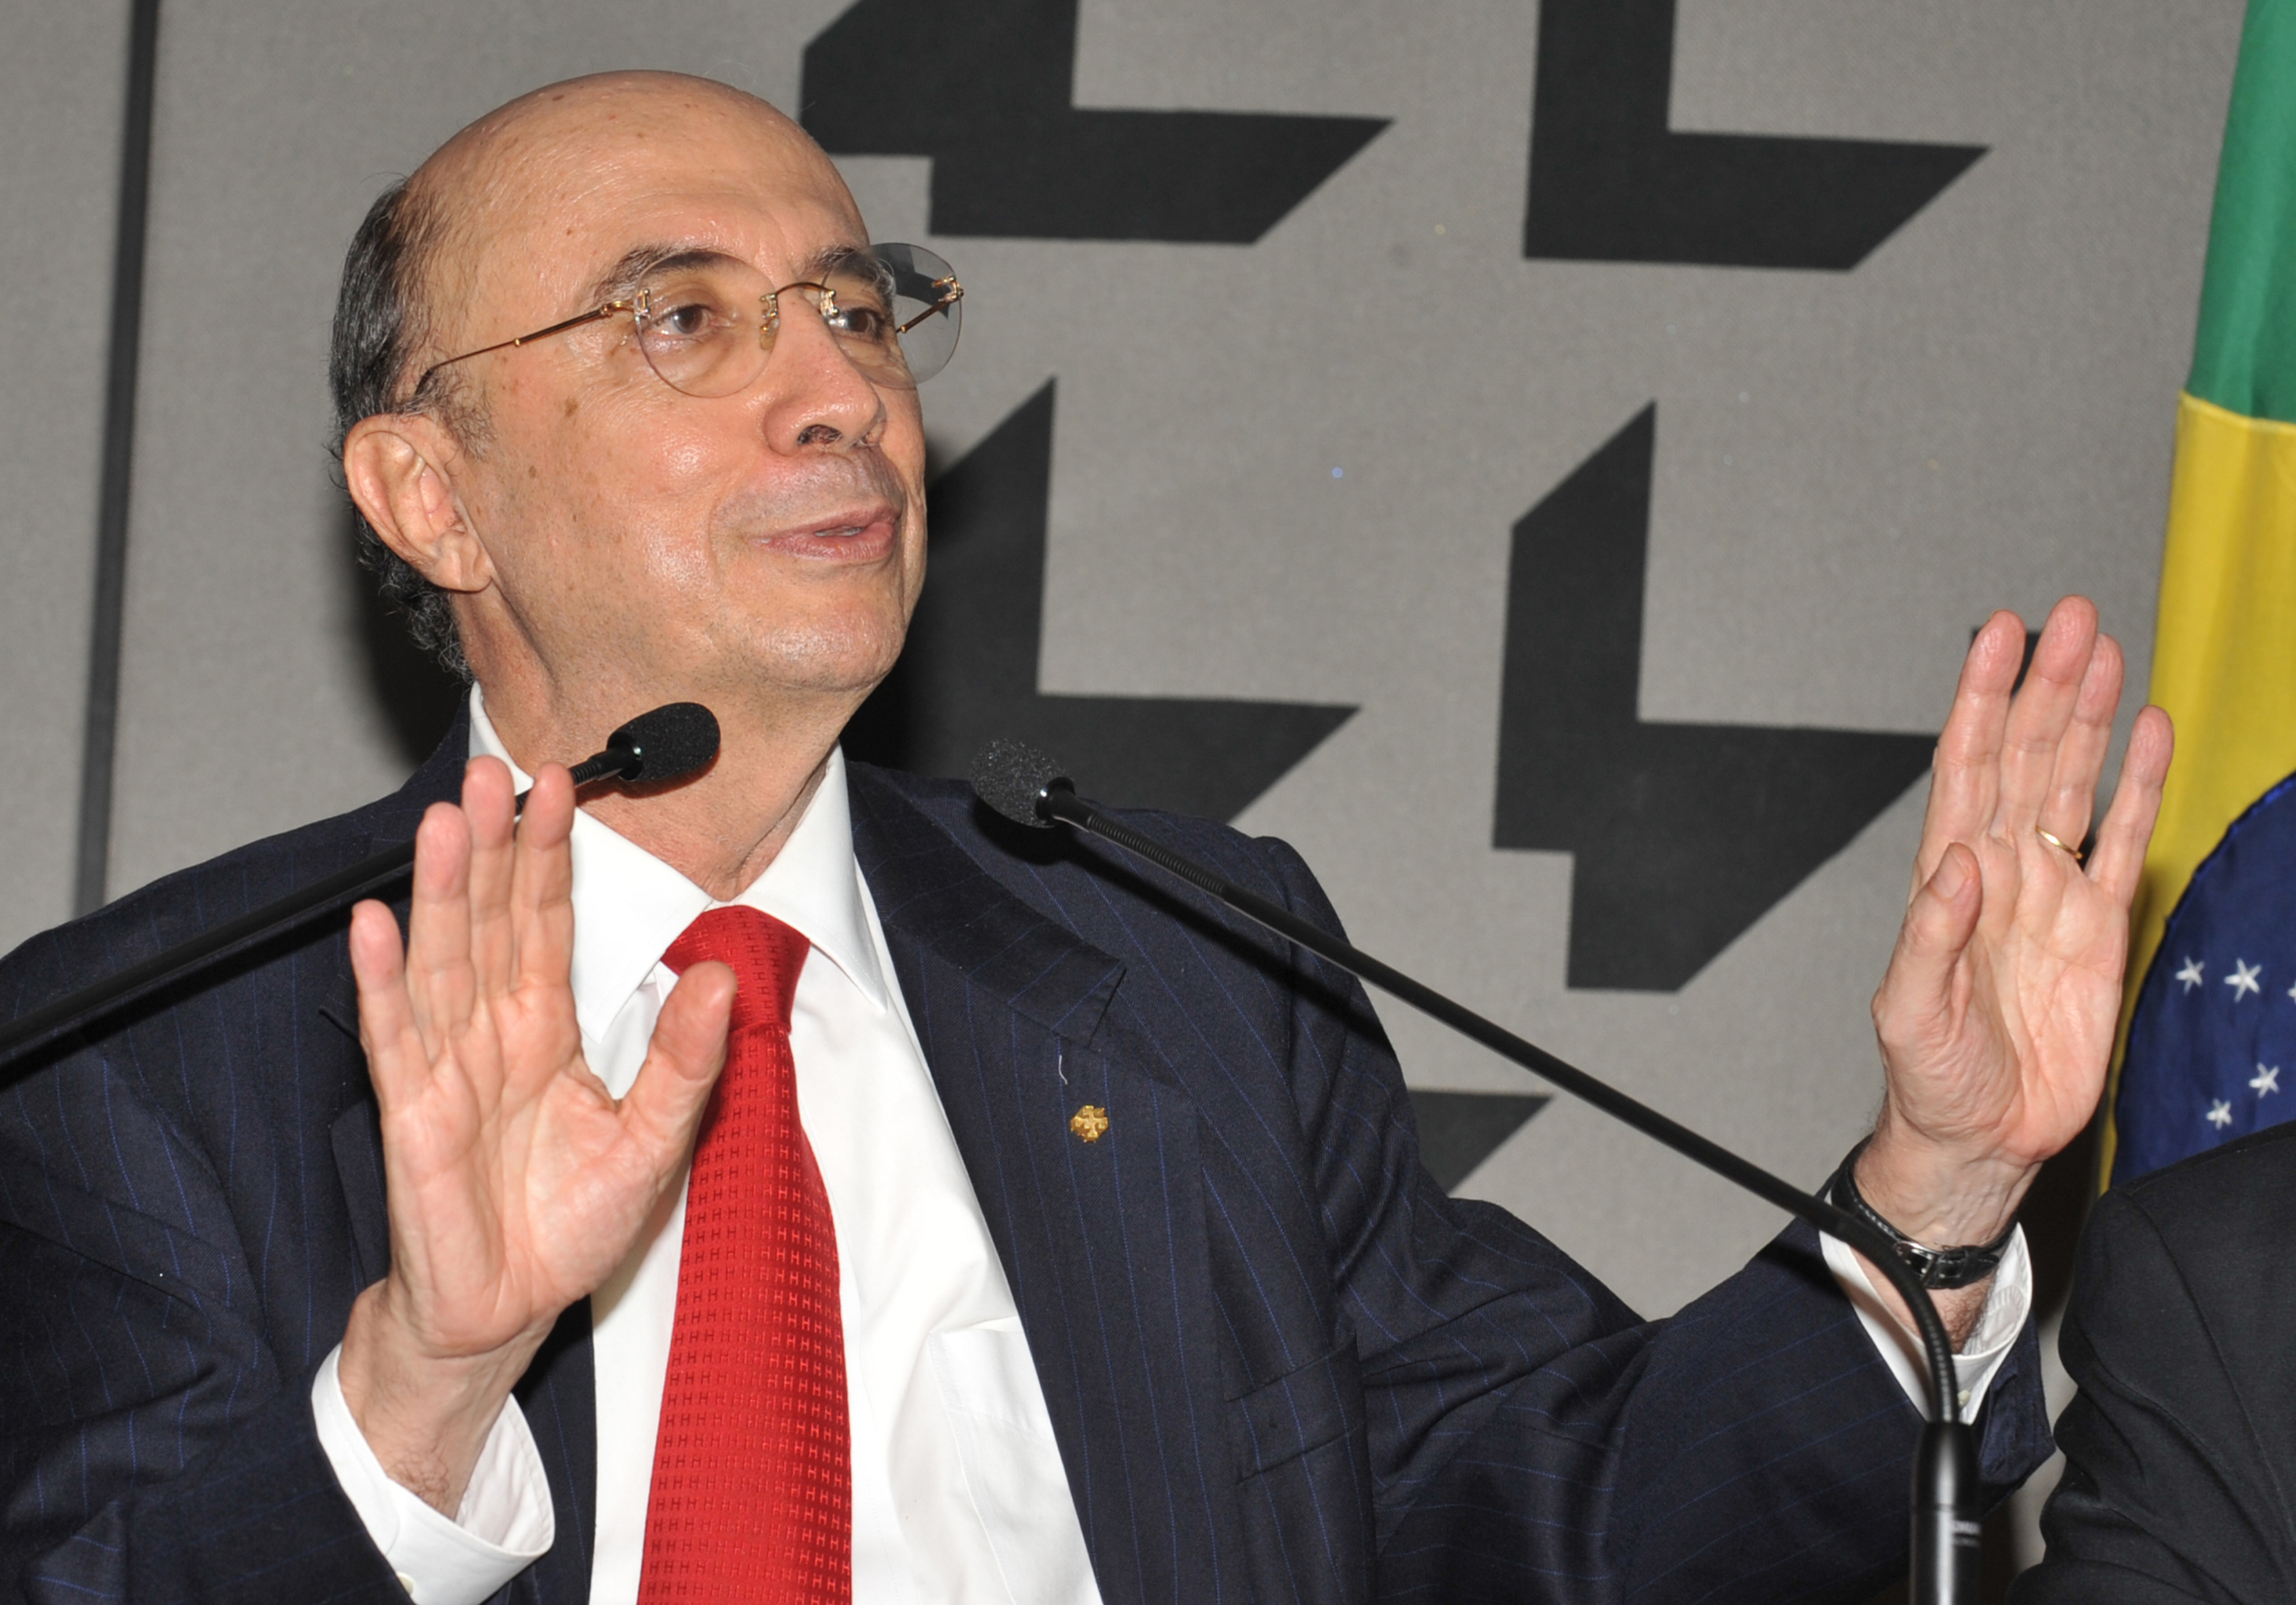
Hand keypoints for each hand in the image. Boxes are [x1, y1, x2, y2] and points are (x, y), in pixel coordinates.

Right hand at [336, 758, 733, 1512]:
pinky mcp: (410, 1113)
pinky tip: (374, 921)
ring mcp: (446, 1066)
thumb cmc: (569, 1225)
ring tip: (443, 818)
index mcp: (547, 1028)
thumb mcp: (655, 1143)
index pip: (547, 921)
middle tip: (494, 769)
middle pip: (488, 919)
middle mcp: (491, 1033)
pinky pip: (394, 1035)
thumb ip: (686, 1063)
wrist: (510, 1307)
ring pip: (442, 958)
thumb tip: (721, 983)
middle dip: (490, 844)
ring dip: (439, 888)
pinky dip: (383, 979)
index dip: (551, 855)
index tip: (563, 783)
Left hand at [1856, 598, 2170, 1339]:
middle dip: (2045, 686)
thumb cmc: (1930, 1078)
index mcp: (1948, 881)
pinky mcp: (2099, 930)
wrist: (1981, 1137)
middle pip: (2026, 756)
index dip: (1981, 699)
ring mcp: (2051, 893)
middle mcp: (2000, 871)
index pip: (1965, 767)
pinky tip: (2148, 735)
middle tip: (2070, 617)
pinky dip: (2137, 788)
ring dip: (2088, 717)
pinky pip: (2122, 843)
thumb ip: (1930, 937)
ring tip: (2103, 649)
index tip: (1998, 636)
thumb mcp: (1908, 1012)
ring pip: (2073, 782)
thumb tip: (1956, 867)